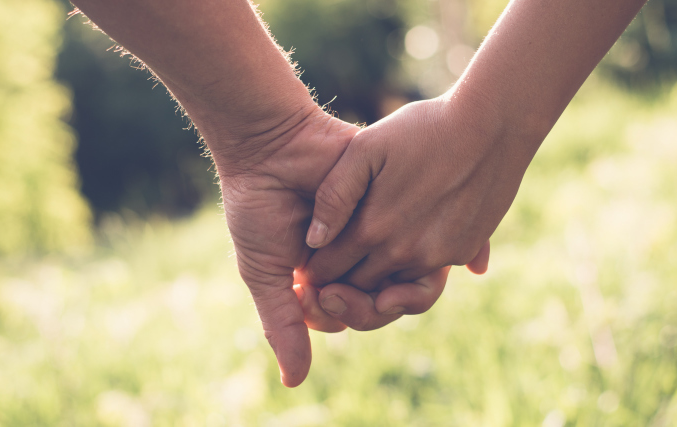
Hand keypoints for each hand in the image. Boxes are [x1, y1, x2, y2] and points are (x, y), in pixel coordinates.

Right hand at [211, 104, 450, 386]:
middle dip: (364, 306)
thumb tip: (293, 383)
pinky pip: (419, 237)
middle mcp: (360, 259)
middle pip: (386, 303)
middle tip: (333, 291)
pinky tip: (394, 252)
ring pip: (406, 277)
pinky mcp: (396, 203)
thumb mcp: (264, 272)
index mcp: (330, 277)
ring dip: (387, 286)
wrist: (268, 146)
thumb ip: (283, 324)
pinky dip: (412, 253)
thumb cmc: (257, 208)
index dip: (346, 316)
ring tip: (357, 277)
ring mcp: (381, 231)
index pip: (356, 316)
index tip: (319, 300)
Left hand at [301, 96, 526, 297]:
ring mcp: (438, 257)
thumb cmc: (422, 128)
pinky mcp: (464, 252)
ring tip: (365, 266)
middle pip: (359, 289)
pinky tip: (405, 248)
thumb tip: (314, 240)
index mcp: (374, 229)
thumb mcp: (366, 148)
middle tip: (330, 276)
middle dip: (341, 286)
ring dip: (378, 284)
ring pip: (394, 289)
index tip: (308, 265)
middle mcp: (406, 253)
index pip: (328, 270)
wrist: (492, 124)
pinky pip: (429, 277)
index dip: (314, 271)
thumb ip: (334, 195)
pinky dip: (413, 272)